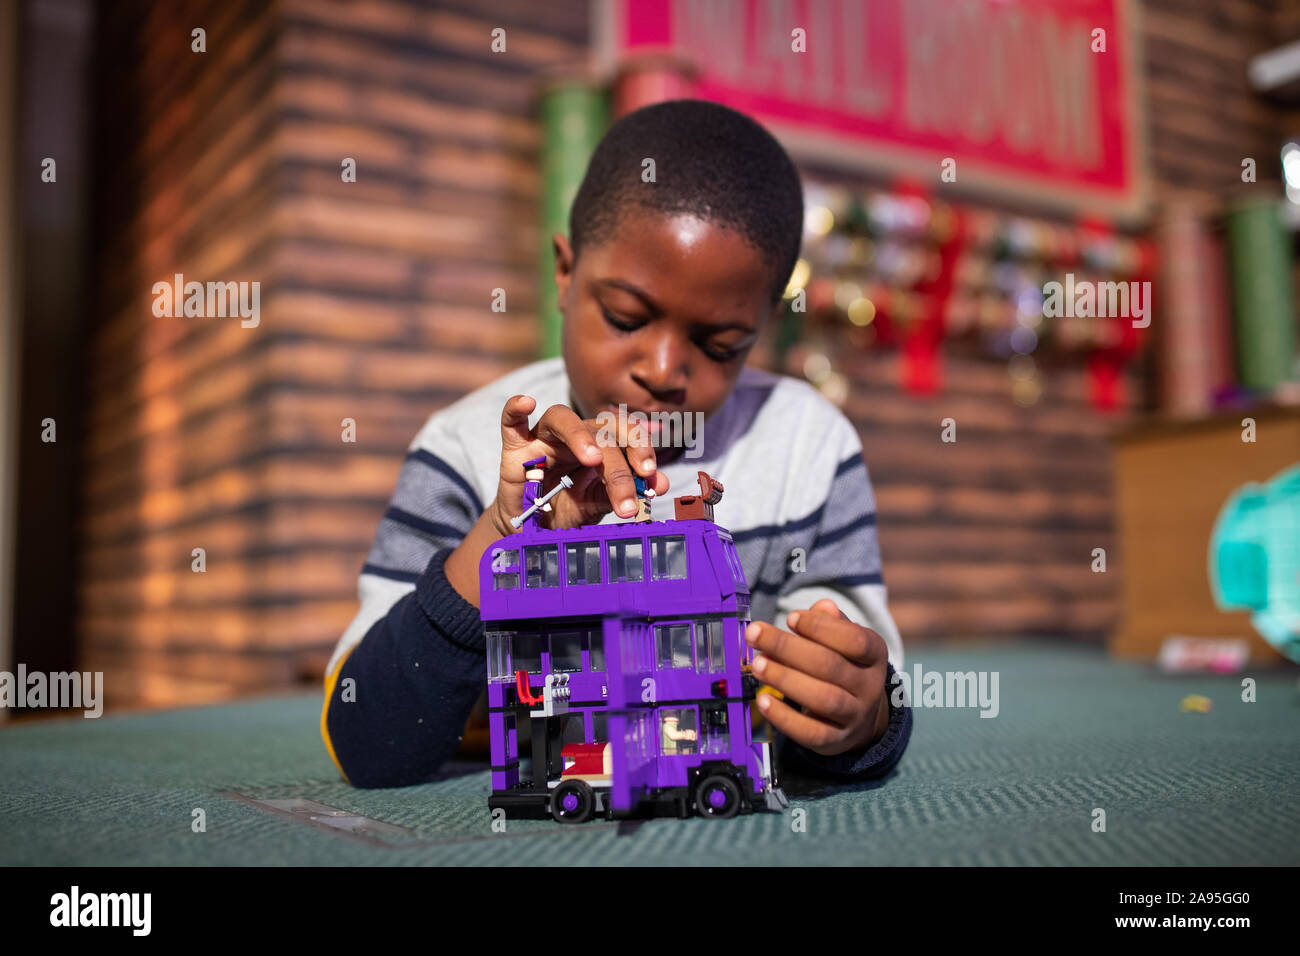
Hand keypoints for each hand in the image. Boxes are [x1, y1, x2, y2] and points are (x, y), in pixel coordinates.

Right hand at [488, 395, 670, 535]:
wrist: (532, 531)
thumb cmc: (567, 510)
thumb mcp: (599, 503)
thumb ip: (625, 492)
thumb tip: (662, 484)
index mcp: (600, 446)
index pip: (625, 435)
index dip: (642, 448)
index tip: (652, 475)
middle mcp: (574, 436)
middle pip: (599, 431)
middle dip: (619, 462)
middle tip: (636, 480)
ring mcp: (542, 438)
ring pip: (561, 417)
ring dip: (579, 435)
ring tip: (593, 459)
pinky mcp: (514, 447)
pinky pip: (511, 421)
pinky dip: (515, 408)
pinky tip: (526, 402)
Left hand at [745, 598, 890, 755]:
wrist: (861, 716)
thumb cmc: (843, 666)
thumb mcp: (844, 641)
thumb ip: (831, 623)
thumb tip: (821, 606)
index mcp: (875, 654)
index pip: (855, 640)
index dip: (821, 628)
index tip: (790, 617)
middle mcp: (869, 686)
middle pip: (830, 666)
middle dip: (788, 648)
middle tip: (754, 634)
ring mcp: (855, 716)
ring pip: (823, 698)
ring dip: (785, 679)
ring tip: (757, 664)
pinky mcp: (836, 741)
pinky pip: (812, 733)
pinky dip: (785, 718)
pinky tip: (763, 700)